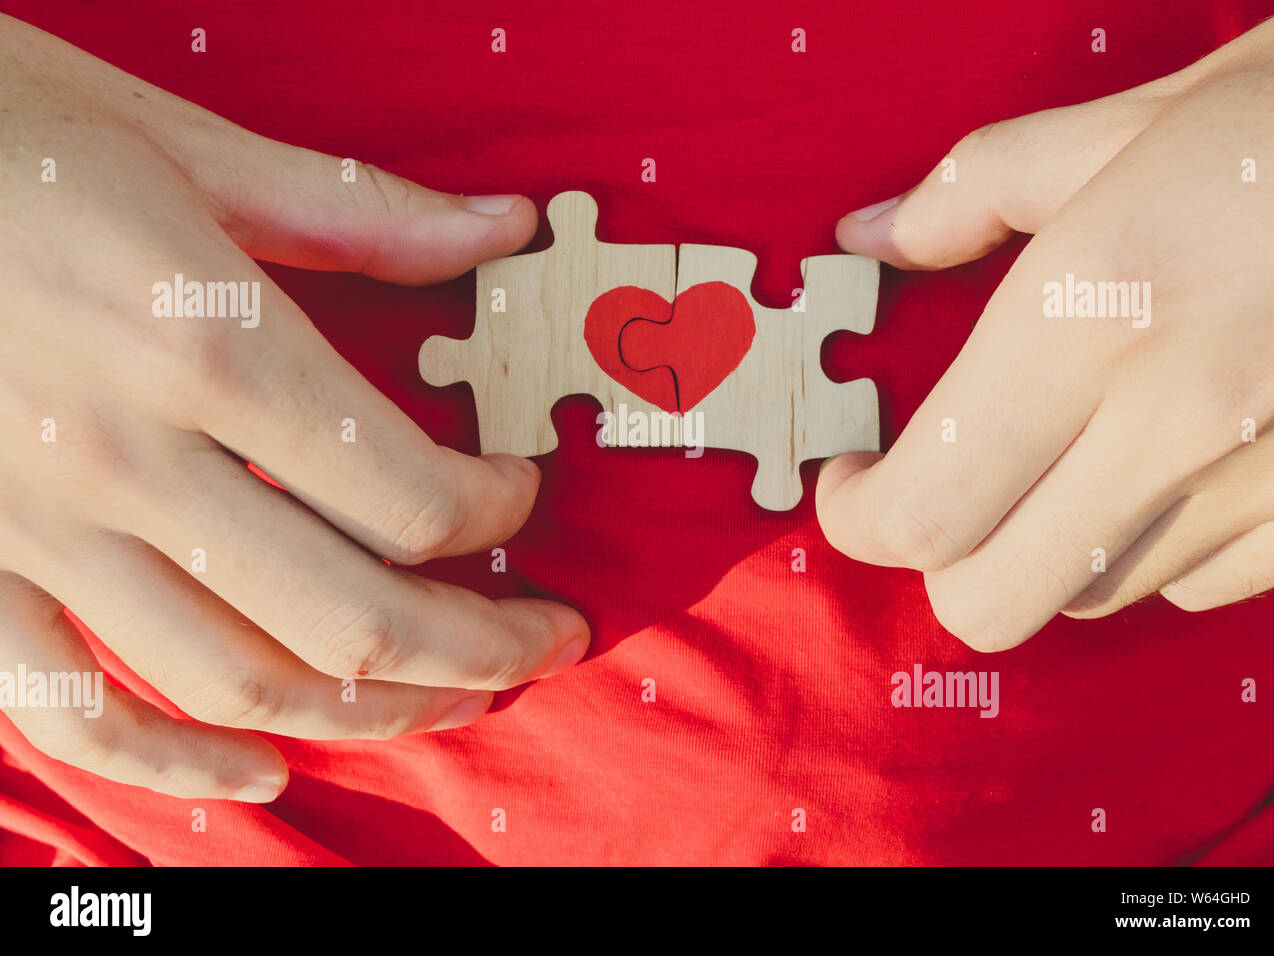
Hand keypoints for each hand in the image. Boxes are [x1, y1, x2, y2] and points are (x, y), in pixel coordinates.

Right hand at [0, 14, 587, 800]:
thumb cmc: (4, 135)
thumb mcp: (185, 146)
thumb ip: (360, 210)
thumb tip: (502, 226)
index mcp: (200, 342)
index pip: (408, 493)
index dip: (497, 514)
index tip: (517, 497)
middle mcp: (123, 459)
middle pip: (353, 618)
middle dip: (481, 649)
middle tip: (547, 641)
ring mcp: (32, 531)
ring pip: (237, 681)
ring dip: (372, 711)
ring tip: (455, 702)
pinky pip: (68, 714)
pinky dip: (169, 764)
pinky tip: (257, 770)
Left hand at [818, 8, 1273, 650]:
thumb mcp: (1134, 119)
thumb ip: (975, 191)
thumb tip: (871, 236)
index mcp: (1093, 315)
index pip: (922, 509)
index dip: (857, 516)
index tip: (851, 479)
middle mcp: (1174, 426)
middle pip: (988, 600)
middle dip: (938, 557)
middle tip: (935, 486)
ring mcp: (1271, 487)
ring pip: (1091, 597)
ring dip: (1046, 546)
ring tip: (1062, 457)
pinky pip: (1203, 585)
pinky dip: (1154, 547)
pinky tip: (1169, 467)